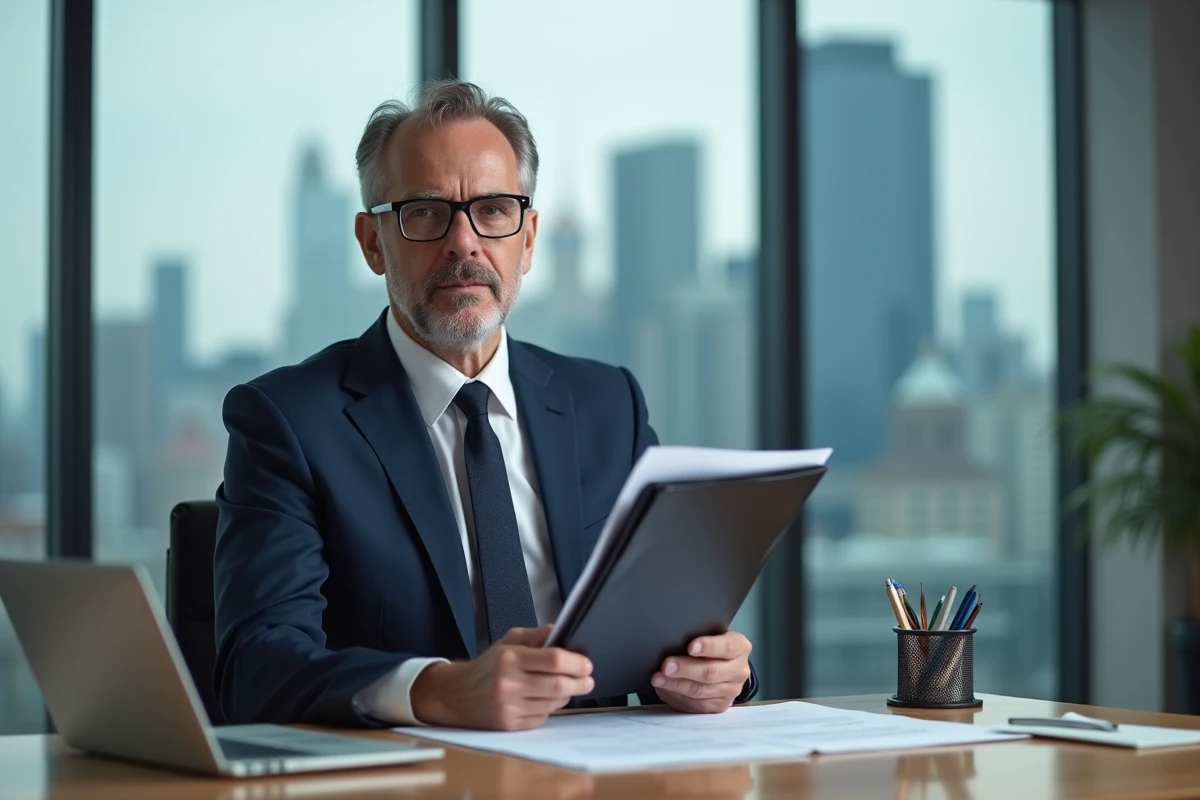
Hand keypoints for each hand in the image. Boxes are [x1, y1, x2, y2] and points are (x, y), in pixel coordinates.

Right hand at [410, 624, 593, 729]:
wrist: (457, 695)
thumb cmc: (487, 666)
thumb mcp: (509, 641)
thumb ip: (537, 635)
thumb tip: (562, 631)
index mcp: (510, 658)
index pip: (553, 659)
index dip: (575, 662)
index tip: (587, 664)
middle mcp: (508, 683)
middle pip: (558, 685)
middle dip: (580, 682)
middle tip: (588, 679)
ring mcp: (509, 706)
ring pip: (553, 703)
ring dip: (567, 695)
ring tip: (568, 687)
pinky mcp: (510, 724)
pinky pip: (543, 717)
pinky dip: (550, 708)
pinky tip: (546, 699)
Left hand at [652, 631, 751, 713]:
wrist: (722, 666)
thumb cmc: (710, 646)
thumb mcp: (711, 635)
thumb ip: (698, 635)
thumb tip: (672, 640)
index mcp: (740, 647)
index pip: (727, 646)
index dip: (708, 646)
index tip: (690, 647)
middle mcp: (739, 670)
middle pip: (711, 672)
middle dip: (685, 669)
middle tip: (666, 665)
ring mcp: (731, 690)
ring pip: (701, 690)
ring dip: (676, 684)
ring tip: (658, 678)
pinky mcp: (720, 706)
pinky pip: (696, 704)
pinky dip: (677, 695)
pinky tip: (665, 688)